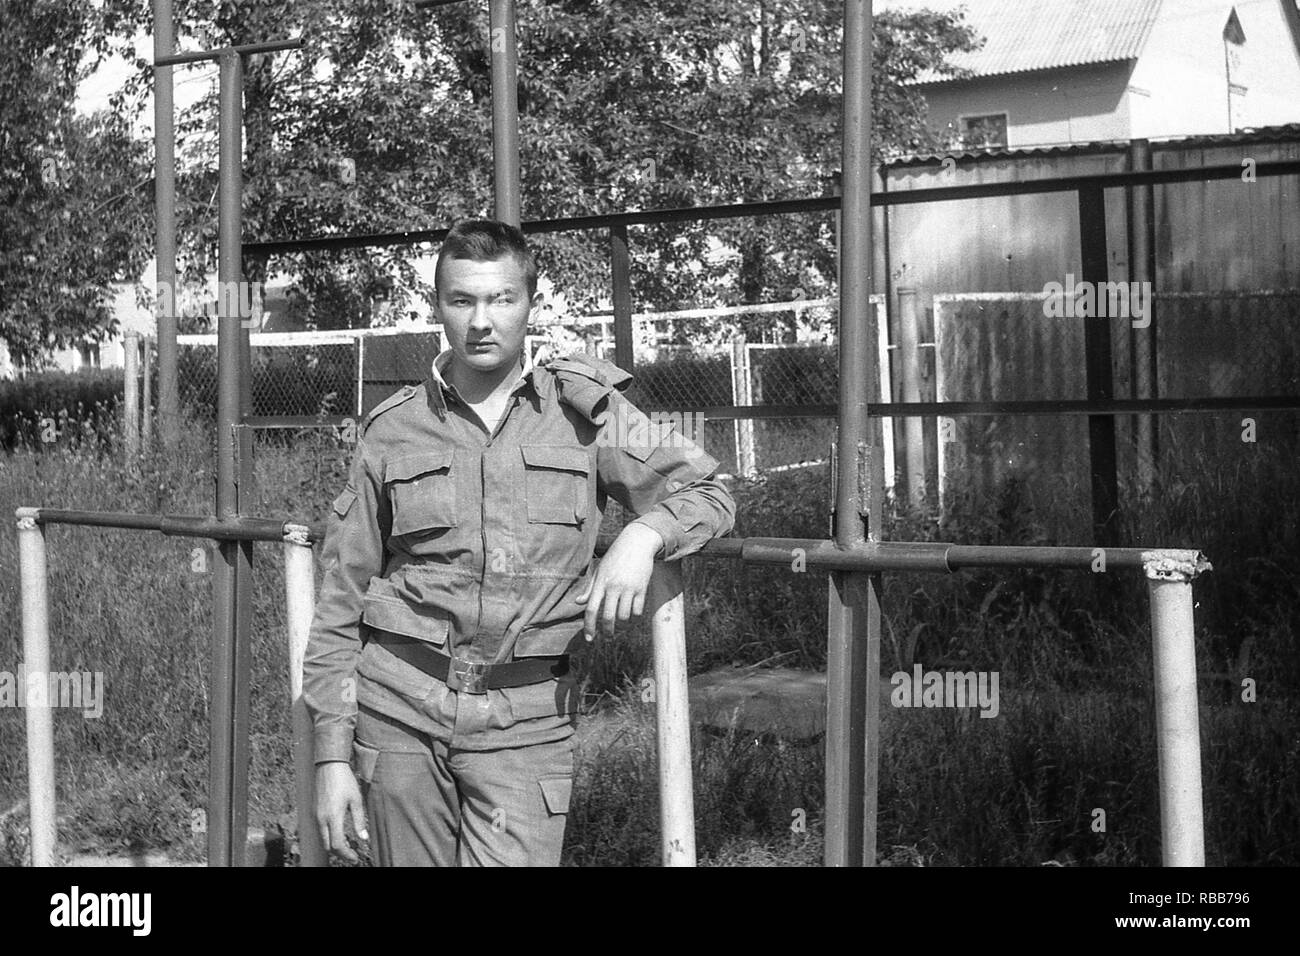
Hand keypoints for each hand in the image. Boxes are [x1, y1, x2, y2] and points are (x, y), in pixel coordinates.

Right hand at [315, 761, 367, 862]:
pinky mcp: (314, 811)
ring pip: (323, 838)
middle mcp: (321, 818)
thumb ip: (359, 821)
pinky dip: (328, 836)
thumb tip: (364, 838)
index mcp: (333, 817)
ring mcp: (316, 815)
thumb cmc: (345, 781)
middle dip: (339, 853)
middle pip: (327, 846)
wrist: (329, 766)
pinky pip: (320, 829)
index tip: (355, 858)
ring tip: (347, 845)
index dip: (346, 855)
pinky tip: (339, 832)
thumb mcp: (356, 800)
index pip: (337, 845)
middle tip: (352, 854)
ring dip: (333, 845)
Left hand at [575, 523, 663, 639]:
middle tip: (607, 638)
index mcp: (600, 583)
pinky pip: (638, 610)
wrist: (637, 543)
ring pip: (624, 616)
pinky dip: (634, 617)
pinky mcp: (642, 588)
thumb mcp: (600, 570)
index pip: (591, 609)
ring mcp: (629, 588)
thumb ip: (590, 588)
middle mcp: (613, 586)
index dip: (589, 626)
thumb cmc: (615, 557)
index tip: (589, 639)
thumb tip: (578, 602)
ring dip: (622, 626)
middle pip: (608, 617)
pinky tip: (632, 617)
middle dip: (607, 631)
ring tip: (620, 628)